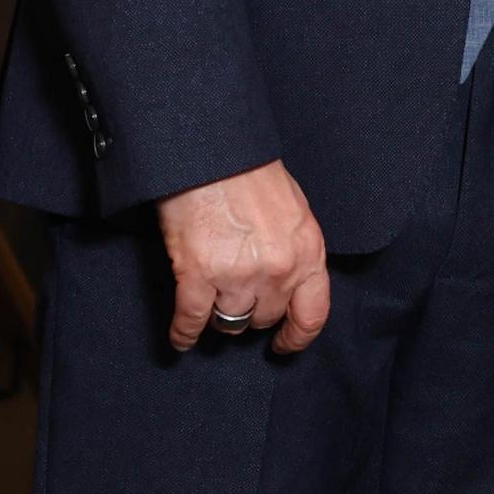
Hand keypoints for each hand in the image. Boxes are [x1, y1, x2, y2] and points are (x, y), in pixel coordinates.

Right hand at [156, 160, 328, 355]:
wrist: (211, 149)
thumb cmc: (250, 171)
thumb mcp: (293, 210)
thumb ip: (294, 249)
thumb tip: (286, 279)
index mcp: (307, 251)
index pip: (312, 314)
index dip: (296, 337)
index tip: (283, 344)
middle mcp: (278, 270)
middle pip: (265, 318)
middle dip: (251, 311)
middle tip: (236, 297)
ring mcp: (239, 274)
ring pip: (230, 323)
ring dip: (219, 315)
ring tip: (210, 304)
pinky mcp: (198, 274)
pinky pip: (192, 319)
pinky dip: (184, 332)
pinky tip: (181, 338)